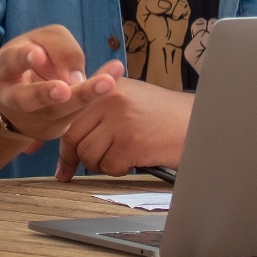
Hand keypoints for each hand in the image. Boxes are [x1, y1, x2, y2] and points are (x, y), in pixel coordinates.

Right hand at [0, 25, 122, 141]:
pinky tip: (115, 77)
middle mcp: (14, 98)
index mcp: (4, 69)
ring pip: (59, 112)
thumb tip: (77, 77)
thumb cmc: (32, 60)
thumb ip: (58, 48)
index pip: (10, 62)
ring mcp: (35, 118)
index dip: (23, 59)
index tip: (38, 55)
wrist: (20, 98)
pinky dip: (98, 96)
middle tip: (65, 91)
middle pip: (29, 99)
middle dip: (46, 94)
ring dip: (84, 97)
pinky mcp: (56, 128)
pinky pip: (79, 112)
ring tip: (107, 83)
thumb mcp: (40, 41)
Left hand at [55, 76, 193, 180]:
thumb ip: (100, 106)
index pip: (70, 115)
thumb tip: (69, 128)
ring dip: (101, 165)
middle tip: (73, 171)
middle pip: (74, 137)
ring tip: (120, 158)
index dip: (62, 141)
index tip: (54, 158)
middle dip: (76, 158)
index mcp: (106, 86)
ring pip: (89, 155)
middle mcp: (110, 99)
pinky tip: (134, 161)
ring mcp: (120, 121)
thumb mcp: (131, 96)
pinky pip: (109, 166)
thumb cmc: (166, 114)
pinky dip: (119, 170)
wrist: (201, 123)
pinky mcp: (132, 143)